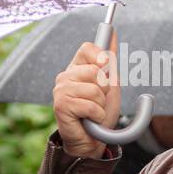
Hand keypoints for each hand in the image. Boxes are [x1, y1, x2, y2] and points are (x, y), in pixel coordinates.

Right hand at [53, 29, 120, 158]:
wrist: (92, 141)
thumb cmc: (100, 113)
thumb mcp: (110, 85)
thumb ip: (110, 61)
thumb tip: (112, 32)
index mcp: (76, 68)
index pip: (88, 48)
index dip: (102, 58)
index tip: (106, 72)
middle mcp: (65, 76)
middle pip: (96, 71)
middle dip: (105, 89)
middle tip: (97, 101)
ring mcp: (60, 90)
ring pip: (95, 89)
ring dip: (101, 105)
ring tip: (93, 112)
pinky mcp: (61, 105)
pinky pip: (91, 105)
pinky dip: (97, 115)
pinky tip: (89, 120)